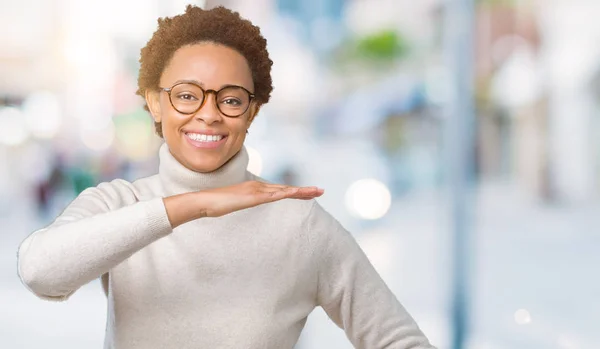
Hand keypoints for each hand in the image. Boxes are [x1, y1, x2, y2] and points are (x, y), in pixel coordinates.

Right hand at [197, 181, 323, 217]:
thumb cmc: (215, 204)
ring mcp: (256, 190)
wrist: (205, 202)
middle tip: (321, 191)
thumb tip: (243, 205)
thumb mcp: (233, 204)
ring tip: (317, 192)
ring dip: (302, 191)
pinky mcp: (253, 197)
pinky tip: (297, 194)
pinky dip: (287, 194)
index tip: (309, 193)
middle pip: (286, 189)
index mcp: (255, 188)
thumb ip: (241, 203)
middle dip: (304, 191)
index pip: (280, 190)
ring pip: (284, 190)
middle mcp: (259, 186)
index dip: (295, 192)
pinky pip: (274, 196)